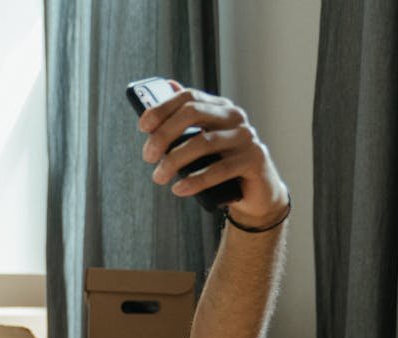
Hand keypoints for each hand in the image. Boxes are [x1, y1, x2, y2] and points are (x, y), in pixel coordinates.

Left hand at [137, 82, 288, 228]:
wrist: (254, 193)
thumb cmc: (221, 165)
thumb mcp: (200, 143)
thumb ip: (185, 121)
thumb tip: (167, 85)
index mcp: (219, 108)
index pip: (188, 97)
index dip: (162, 108)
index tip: (142, 126)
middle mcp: (234, 117)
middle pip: (193, 113)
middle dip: (164, 134)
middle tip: (148, 156)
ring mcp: (246, 137)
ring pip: (204, 142)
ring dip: (175, 161)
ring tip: (159, 177)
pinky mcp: (254, 160)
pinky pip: (220, 170)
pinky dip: (196, 181)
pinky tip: (179, 189)